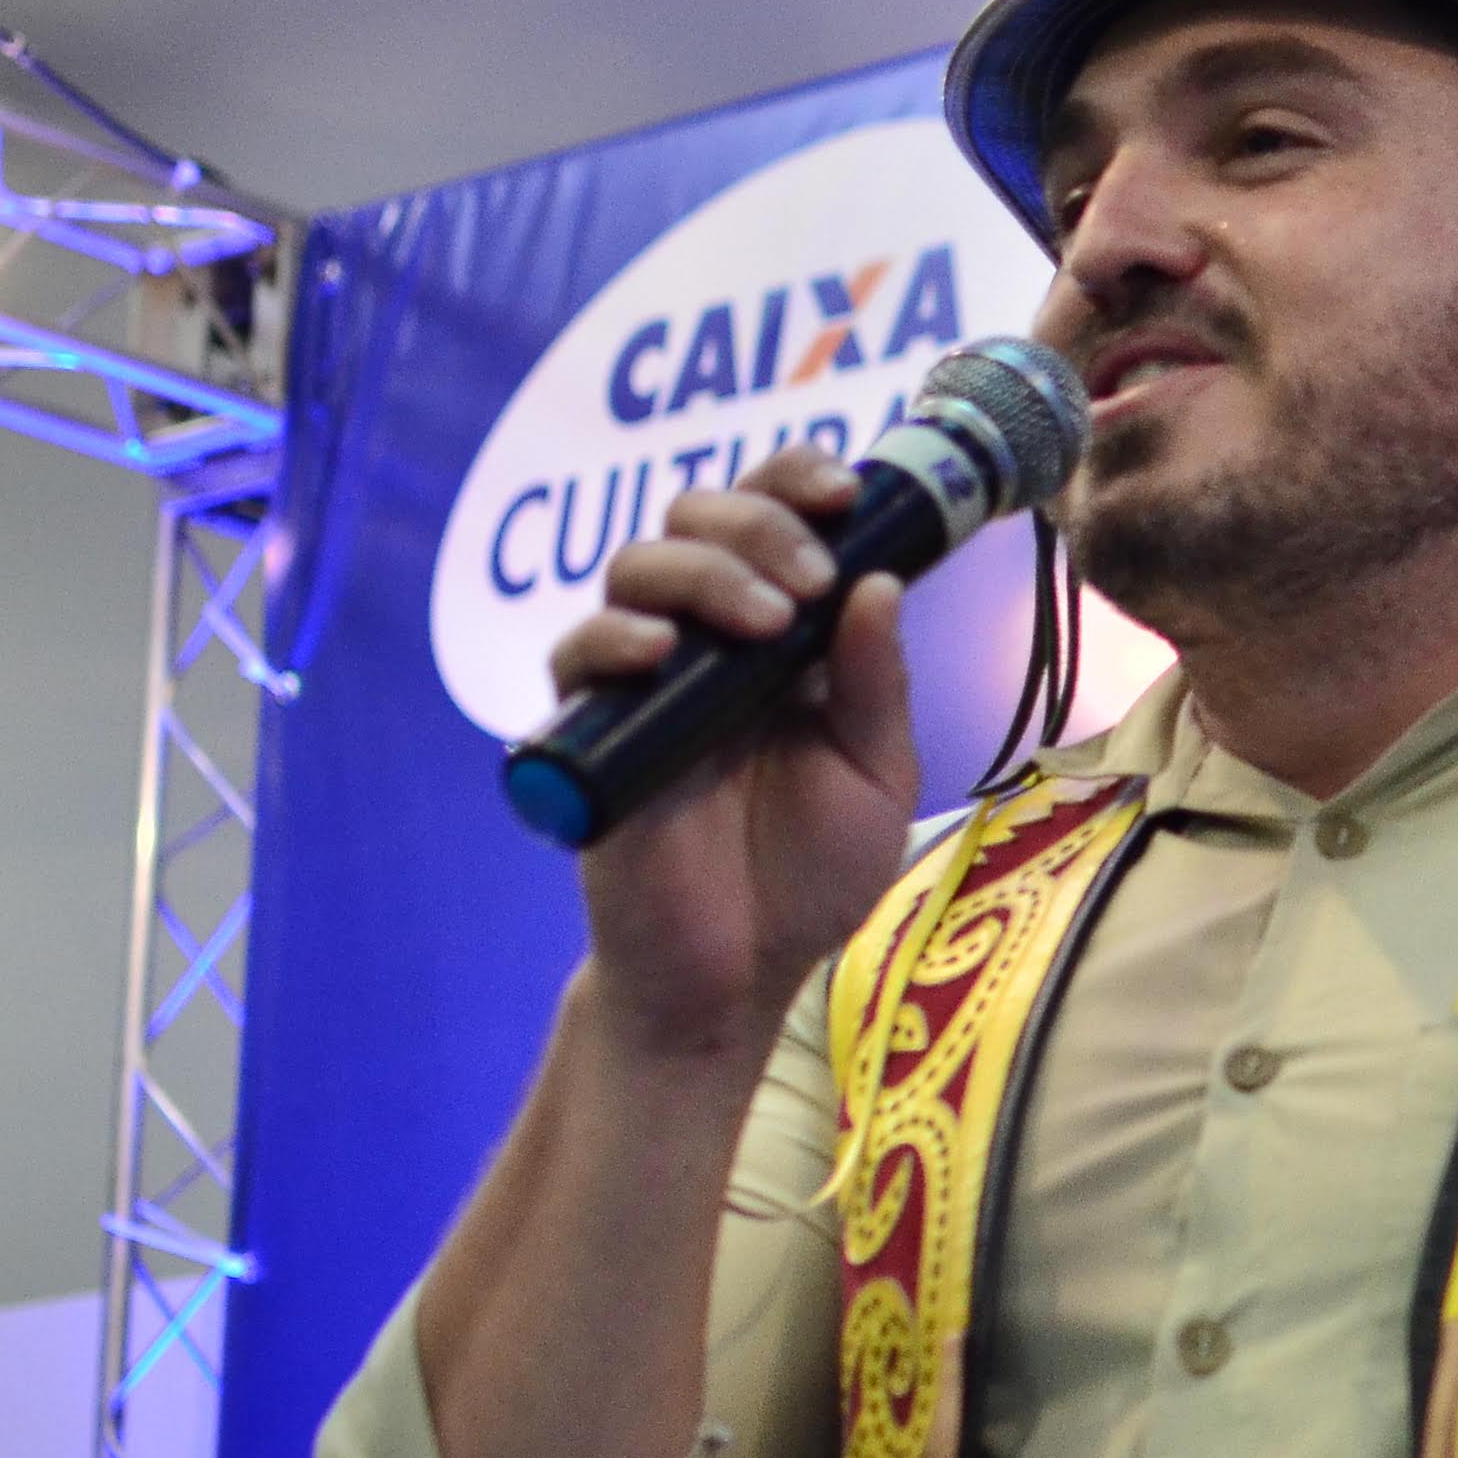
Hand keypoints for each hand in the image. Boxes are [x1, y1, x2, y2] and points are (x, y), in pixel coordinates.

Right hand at [546, 446, 922, 1065]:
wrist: (739, 974)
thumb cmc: (807, 875)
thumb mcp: (873, 776)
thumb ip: (874, 684)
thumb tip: (879, 583)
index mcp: (781, 636)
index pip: (774, 519)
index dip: (797, 483)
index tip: (846, 491)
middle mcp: (707, 639)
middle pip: (698, 517)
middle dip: (757, 522)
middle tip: (807, 579)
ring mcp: (644, 678)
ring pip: (638, 566)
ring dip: (704, 571)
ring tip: (765, 624)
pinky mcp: (592, 729)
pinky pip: (578, 654)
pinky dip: (616, 636)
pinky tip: (663, 653)